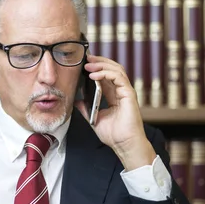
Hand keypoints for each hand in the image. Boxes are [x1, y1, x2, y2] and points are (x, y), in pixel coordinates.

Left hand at [74, 54, 154, 170]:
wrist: (123, 145)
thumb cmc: (113, 135)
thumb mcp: (94, 119)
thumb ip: (86, 108)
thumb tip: (76, 101)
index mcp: (114, 96)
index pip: (106, 75)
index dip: (96, 67)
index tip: (83, 63)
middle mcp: (121, 91)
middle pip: (112, 69)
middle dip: (99, 61)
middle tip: (86, 58)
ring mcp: (126, 92)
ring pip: (116, 70)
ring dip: (101, 65)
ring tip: (88, 65)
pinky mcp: (129, 94)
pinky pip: (119, 78)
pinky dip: (106, 73)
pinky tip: (94, 75)